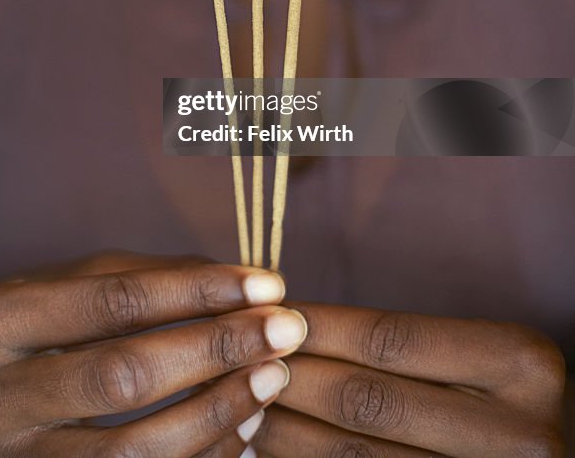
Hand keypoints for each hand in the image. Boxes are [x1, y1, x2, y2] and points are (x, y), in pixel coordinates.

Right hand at [0, 250, 307, 456]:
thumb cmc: (36, 332)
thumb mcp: (72, 286)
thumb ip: (147, 279)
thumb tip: (242, 287)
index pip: (113, 303)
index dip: (197, 293)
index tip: (265, 284)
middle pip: (123, 377)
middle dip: (217, 349)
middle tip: (286, 330)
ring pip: (133, 451)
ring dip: (219, 411)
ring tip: (273, 376)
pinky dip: (204, 454)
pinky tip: (244, 422)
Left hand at [253, 304, 566, 456]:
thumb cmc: (498, 400)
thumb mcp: (480, 358)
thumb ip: (408, 347)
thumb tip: (292, 327)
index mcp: (519, 363)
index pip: (390, 338)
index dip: (317, 326)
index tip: (263, 312)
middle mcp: (517, 431)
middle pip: (369, 400)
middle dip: (291, 377)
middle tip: (237, 359)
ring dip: (287, 431)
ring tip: (242, 408)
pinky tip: (276, 451)